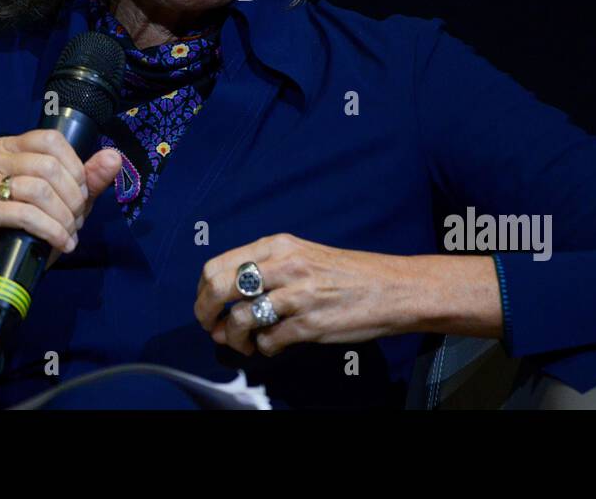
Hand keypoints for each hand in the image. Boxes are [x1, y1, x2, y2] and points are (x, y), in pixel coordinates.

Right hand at [0, 129, 123, 299]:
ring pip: (38, 189)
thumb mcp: (65, 201)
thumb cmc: (30, 231)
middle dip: (72, 198)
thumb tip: (114, 157)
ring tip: (69, 234)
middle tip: (76, 221)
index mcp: (8, 146)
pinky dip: (51, 230)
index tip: (81, 196)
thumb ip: (89, 178)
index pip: (51, 140)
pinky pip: (25, 214)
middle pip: (47, 166)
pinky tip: (61, 244)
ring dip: (63, 217)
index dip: (75, 168)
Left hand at [193, 233, 419, 356]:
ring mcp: (297, 294)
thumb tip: (223, 299)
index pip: (217, 265)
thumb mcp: (302, 255)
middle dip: (206, 314)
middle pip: (220, 288)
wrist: (393, 288)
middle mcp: (284, 265)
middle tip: (213, 329)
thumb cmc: (345, 273)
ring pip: (239, 318)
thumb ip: (265, 269)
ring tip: (246, 343)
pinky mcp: (310, 323)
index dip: (202, 292)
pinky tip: (274, 345)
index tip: (206, 307)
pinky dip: (265, 349)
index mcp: (278, 245)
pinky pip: (268, 341)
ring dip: (234, 338)